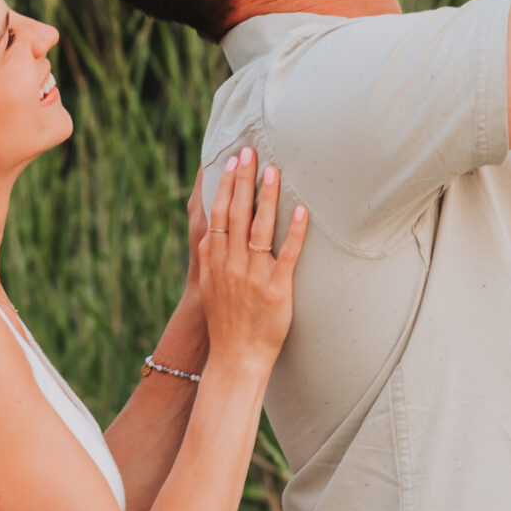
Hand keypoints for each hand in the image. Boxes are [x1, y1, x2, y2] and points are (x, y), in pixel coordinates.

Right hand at [194, 147, 306, 369]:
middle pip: (238, 214)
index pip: (219, 214)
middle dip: (244, 180)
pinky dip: (295, 232)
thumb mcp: (209, 286)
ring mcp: (253, 277)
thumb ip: (211, 258)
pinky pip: (287, 255)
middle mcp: (232, 265)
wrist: (236, 359)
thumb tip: (211, 231)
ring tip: (275, 171)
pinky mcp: (276, 291)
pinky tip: (301, 210)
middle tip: (251, 151)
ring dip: (267, 198)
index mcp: (216, 261)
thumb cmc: (226, 323)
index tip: (230, 161)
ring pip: (260, 229)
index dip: (224, 185)